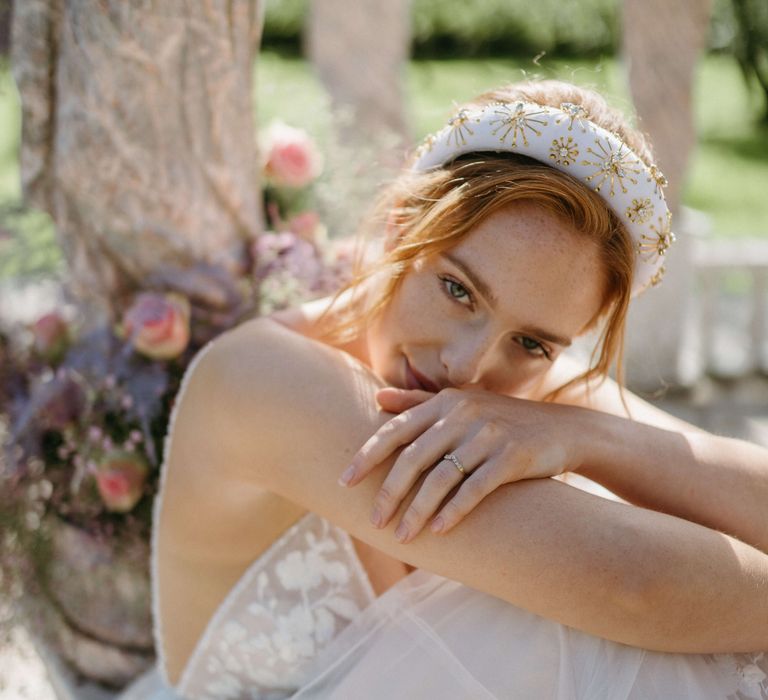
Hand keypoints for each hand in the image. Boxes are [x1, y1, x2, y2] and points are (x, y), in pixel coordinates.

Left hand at [338, 386, 585, 542]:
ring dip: (417, 510)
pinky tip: (438, 531)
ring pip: (441, 477)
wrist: (561, 428)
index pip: (396, 430)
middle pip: (413, 457)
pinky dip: (454, 511)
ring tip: (401, 536)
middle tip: (373, 521)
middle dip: (389, 492)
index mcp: (445, 402)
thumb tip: (377, 398)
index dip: (367, 456)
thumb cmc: (501, 419)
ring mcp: (487, 435)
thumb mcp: (461, 403)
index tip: (343, 481)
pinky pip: (475, 488)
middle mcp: (462, 415)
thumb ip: (418, 401)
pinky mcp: (511, 457)